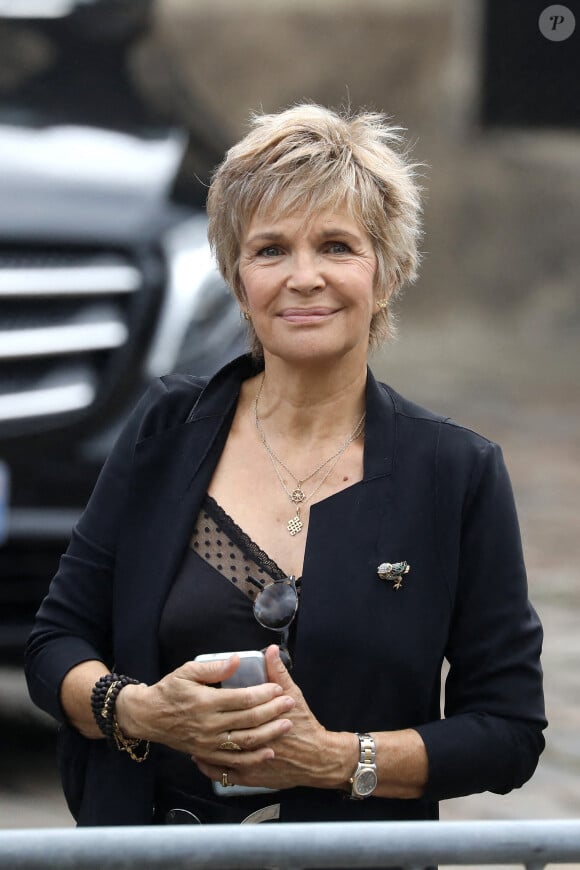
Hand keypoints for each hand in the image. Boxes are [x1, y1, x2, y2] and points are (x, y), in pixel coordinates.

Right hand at [115, 653, 294, 765]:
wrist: (148, 717)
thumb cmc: (169, 691)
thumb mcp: (187, 671)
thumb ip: (214, 667)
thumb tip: (237, 659)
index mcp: (206, 702)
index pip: (242, 699)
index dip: (263, 694)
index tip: (278, 688)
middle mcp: (209, 725)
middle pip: (248, 720)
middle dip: (273, 711)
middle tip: (289, 703)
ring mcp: (208, 743)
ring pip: (245, 742)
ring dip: (269, 734)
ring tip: (286, 724)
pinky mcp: (207, 754)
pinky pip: (234, 760)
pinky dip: (253, 758)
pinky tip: (268, 751)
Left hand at [195, 646, 355, 790]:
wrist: (317, 758)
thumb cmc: (305, 726)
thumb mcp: (293, 694)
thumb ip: (278, 672)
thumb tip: (270, 650)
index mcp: (262, 717)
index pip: (238, 703)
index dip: (222, 697)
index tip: (210, 691)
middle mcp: (251, 741)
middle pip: (223, 728)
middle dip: (207, 719)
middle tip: (192, 710)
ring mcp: (248, 762)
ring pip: (217, 753)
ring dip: (201, 744)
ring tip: (190, 734)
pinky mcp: (249, 778)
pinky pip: (222, 774)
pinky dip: (208, 767)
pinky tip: (199, 758)